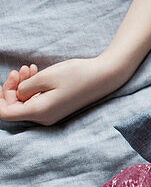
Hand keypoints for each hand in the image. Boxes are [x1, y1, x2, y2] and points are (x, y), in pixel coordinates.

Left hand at [0, 56, 128, 125]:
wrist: (104, 76)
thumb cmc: (76, 75)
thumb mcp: (45, 77)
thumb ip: (24, 88)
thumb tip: (17, 94)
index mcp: (39, 112)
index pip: (5, 113)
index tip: (7, 81)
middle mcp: (44, 118)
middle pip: (15, 107)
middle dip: (12, 88)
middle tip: (19, 69)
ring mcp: (52, 114)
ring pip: (25, 102)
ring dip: (22, 85)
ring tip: (28, 68)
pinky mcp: (57, 108)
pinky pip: (37, 101)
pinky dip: (33, 88)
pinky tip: (36, 74)